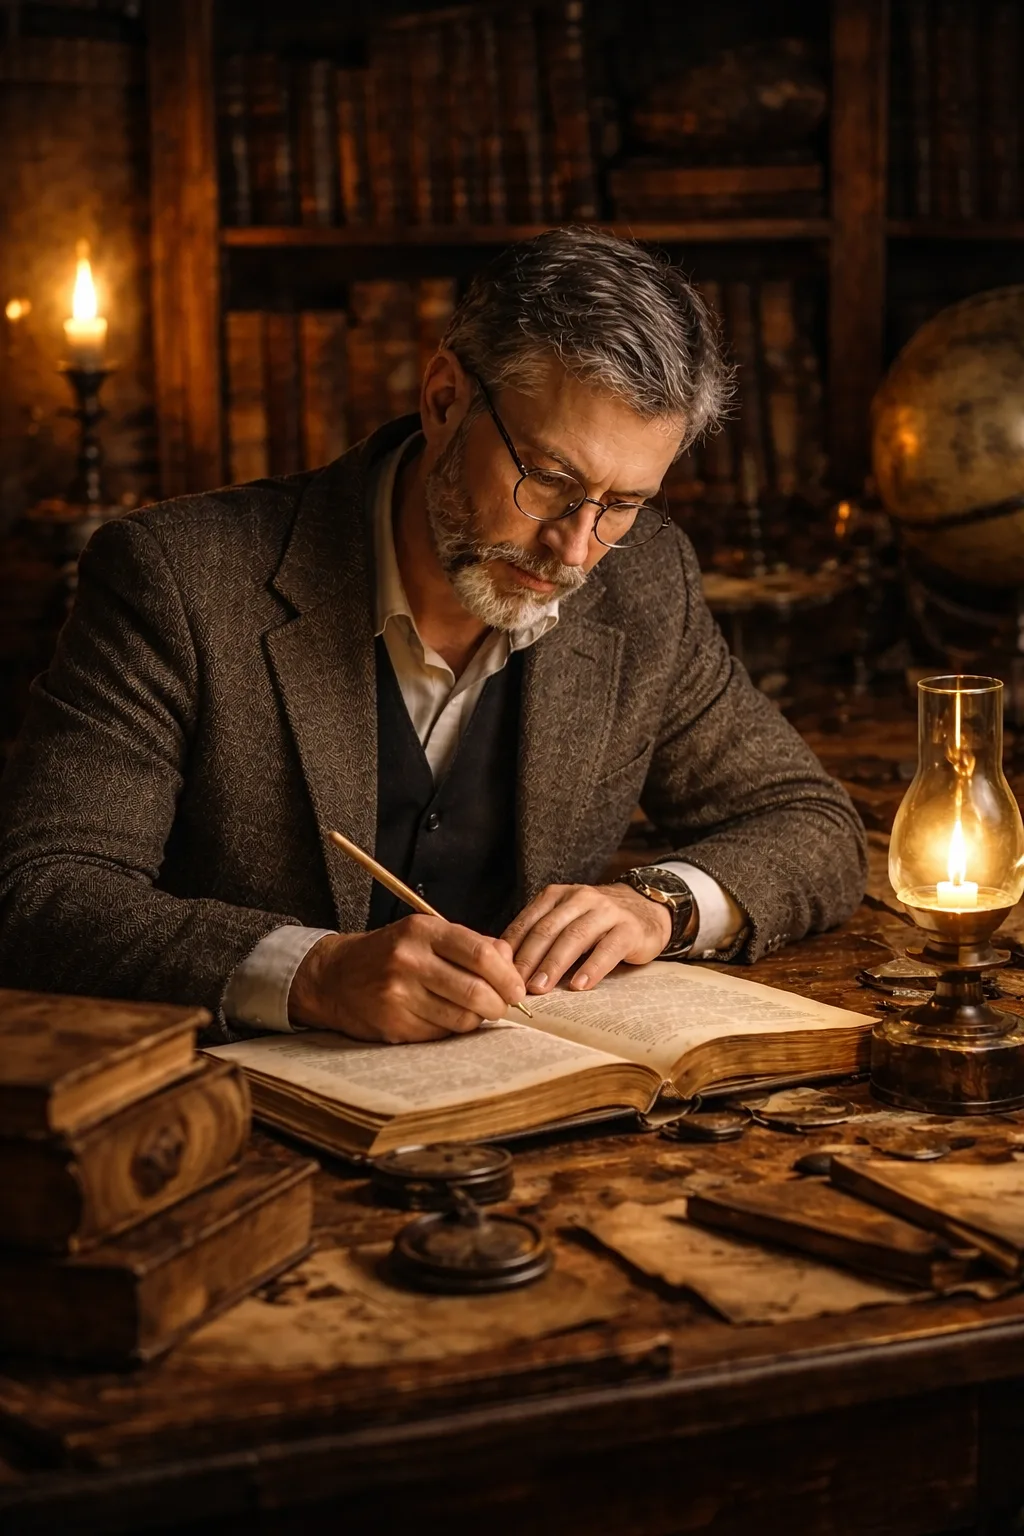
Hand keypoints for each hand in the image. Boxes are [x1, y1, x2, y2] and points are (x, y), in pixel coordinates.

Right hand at [287, 917, 528, 1042]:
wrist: (334, 976)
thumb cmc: (390, 954)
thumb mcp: (426, 935)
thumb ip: (471, 944)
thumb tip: (510, 963)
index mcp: (422, 931)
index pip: (480, 954)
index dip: (507, 976)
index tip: (517, 988)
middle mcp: (408, 960)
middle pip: (475, 990)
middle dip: (499, 1004)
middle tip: (503, 1006)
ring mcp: (398, 994)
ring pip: (461, 1017)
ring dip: (477, 1019)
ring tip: (474, 1012)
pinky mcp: (393, 1023)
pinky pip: (441, 1033)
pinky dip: (452, 1029)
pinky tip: (444, 1018)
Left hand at [502, 883, 671, 995]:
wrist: (646, 909)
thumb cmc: (595, 923)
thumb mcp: (565, 921)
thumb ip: (539, 937)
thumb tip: (504, 968)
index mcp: (556, 896)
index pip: (528, 922)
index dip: (512, 949)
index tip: (497, 974)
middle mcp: (579, 898)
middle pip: (547, 930)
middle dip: (528, 959)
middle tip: (514, 986)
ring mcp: (606, 911)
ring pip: (574, 937)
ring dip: (554, 964)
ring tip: (540, 988)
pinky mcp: (629, 929)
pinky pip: (607, 949)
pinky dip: (591, 968)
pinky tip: (579, 985)